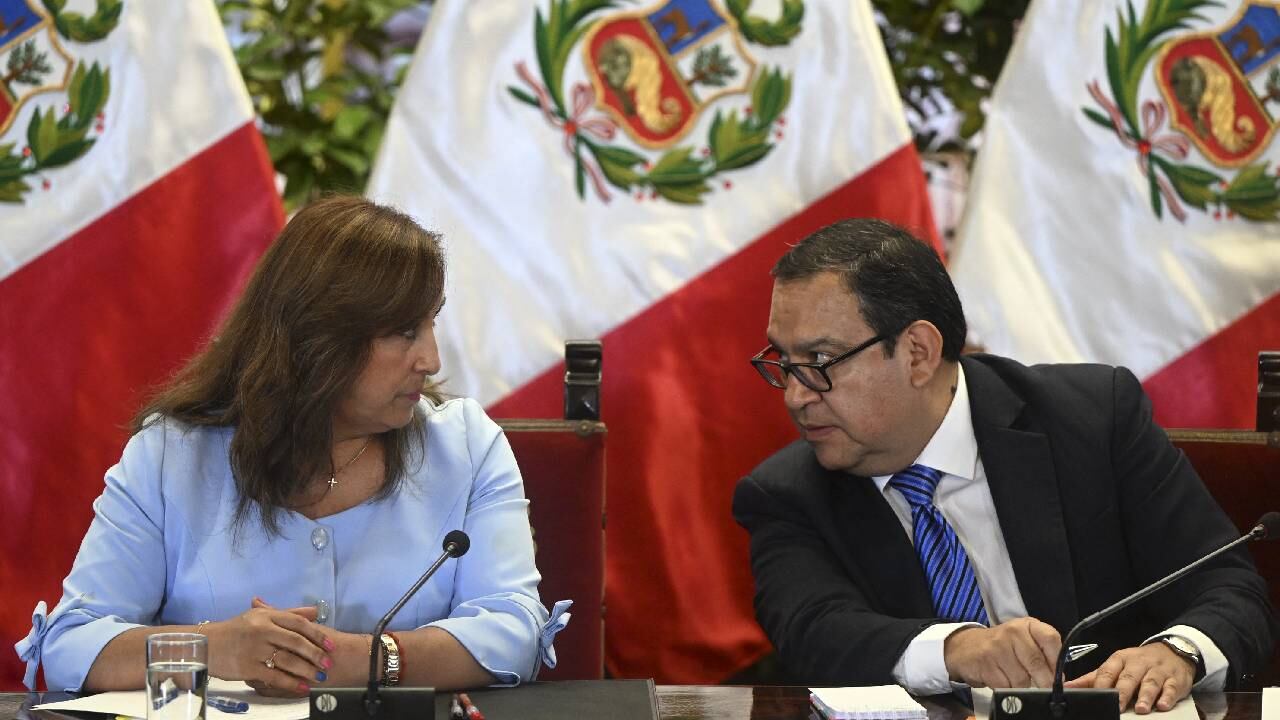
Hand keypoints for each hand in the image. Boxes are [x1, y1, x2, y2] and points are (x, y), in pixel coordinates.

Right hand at [204, 600, 333, 695]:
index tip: (331, 644)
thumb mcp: (261, 616)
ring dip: (306, 670)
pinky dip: (290, 682)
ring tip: (320, 676)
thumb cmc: (237, 629)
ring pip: (287, 660)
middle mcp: (262, 630)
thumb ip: (289, 613)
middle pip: (296, 642)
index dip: (317, 634)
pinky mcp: (247, 667)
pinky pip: (274, 676)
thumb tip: (315, 611)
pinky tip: (302, 687)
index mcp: (267, 616)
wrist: (205, 645)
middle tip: (329, 663)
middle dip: (315, 654)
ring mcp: (254, 649)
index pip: (298, 623)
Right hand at [943, 618, 1060, 687]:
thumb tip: (1060, 678)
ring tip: (1015, 679)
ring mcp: (998, 647)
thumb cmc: (1002, 646)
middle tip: (1043, 688)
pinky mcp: (986, 662)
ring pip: (1022, 678)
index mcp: (1027, 625)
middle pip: (1037, 663)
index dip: (1056, 660)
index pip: (1051, 639)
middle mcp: (1013, 632)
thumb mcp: (1024, 642)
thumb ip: (1042, 654)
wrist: (966, 647)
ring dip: (1022, 686)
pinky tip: (1002, 681)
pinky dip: (1007, 689)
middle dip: (1043, 682)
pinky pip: (1006, 686)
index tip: (1057, 675)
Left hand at [1065, 643, 1194, 713]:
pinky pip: (1172, 687)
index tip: (1097, 696)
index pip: (1108, 671)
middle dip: (1122, 691)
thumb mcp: (1116, 666)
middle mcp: (1138, 663)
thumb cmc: (1138, 663)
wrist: (1172, 652)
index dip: (1102, 684)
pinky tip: (1163, 705)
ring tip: (1140, 709)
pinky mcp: (1176, 679)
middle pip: (1129, 677)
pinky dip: (1168, 696)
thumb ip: (1092, 678)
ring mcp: (1158, 670)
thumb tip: (1067, 687)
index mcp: (1120, 659)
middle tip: (1117, 705)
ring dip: (1145, 696)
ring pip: (1151, 682)